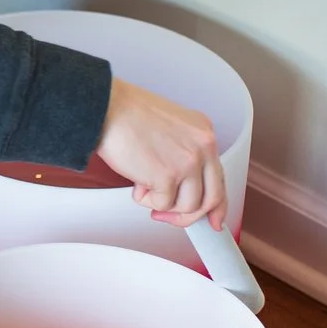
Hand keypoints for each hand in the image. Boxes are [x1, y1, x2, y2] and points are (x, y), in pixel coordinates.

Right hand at [95, 78, 227, 229]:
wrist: (107, 108)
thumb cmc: (128, 115)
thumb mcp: (170, 128)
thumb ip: (184, 154)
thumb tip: (183, 186)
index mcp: (204, 133)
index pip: (219, 176)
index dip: (216, 204)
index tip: (212, 219)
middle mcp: (203, 146)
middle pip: (212, 197)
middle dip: (189, 214)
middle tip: (170, 215)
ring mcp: (188, 162)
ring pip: (188, 206)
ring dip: (163, 203)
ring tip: (145, 186)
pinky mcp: (167, 176)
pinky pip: (163, 204)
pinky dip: (146, 199)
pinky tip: (136, 183)